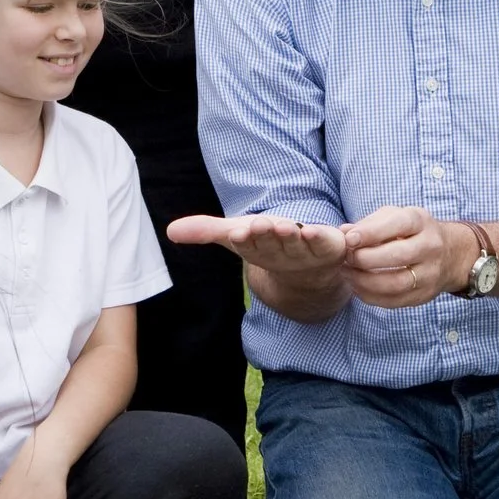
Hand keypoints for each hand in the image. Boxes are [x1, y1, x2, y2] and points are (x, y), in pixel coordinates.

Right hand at [168, 214, 348, 275]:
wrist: (308, 272)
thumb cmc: (268, 245)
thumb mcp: (236, 234)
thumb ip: (205, 231)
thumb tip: (169, 231)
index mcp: (255, 246)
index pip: (247, 242)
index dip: (244, 237)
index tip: (238, 232)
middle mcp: (278, 250)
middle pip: (271, 241)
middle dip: (266, 234)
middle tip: (260, 225)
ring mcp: (304, 251)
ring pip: (297, 242)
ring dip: (292, 236)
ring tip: (288, 227)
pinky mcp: (329, 247)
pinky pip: (326, 243)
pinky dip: (324, 238)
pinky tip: (321, 232)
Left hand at [341, 205, 466, 308]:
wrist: (449, 254)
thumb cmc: (411, 232)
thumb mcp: (395, 217)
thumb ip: (368, 224)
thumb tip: (342, 233)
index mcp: (421, 221)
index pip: (397, 225)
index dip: (370, 233)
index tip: (348, 239)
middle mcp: (430, 247)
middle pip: (397, 256)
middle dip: (365, 259)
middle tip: (346, 259)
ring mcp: (430, 273)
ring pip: (395, 283)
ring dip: (364, 281)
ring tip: (348, 274)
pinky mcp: (425, 295)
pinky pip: (394, 301)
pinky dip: (370, 296)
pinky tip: (358, 287)